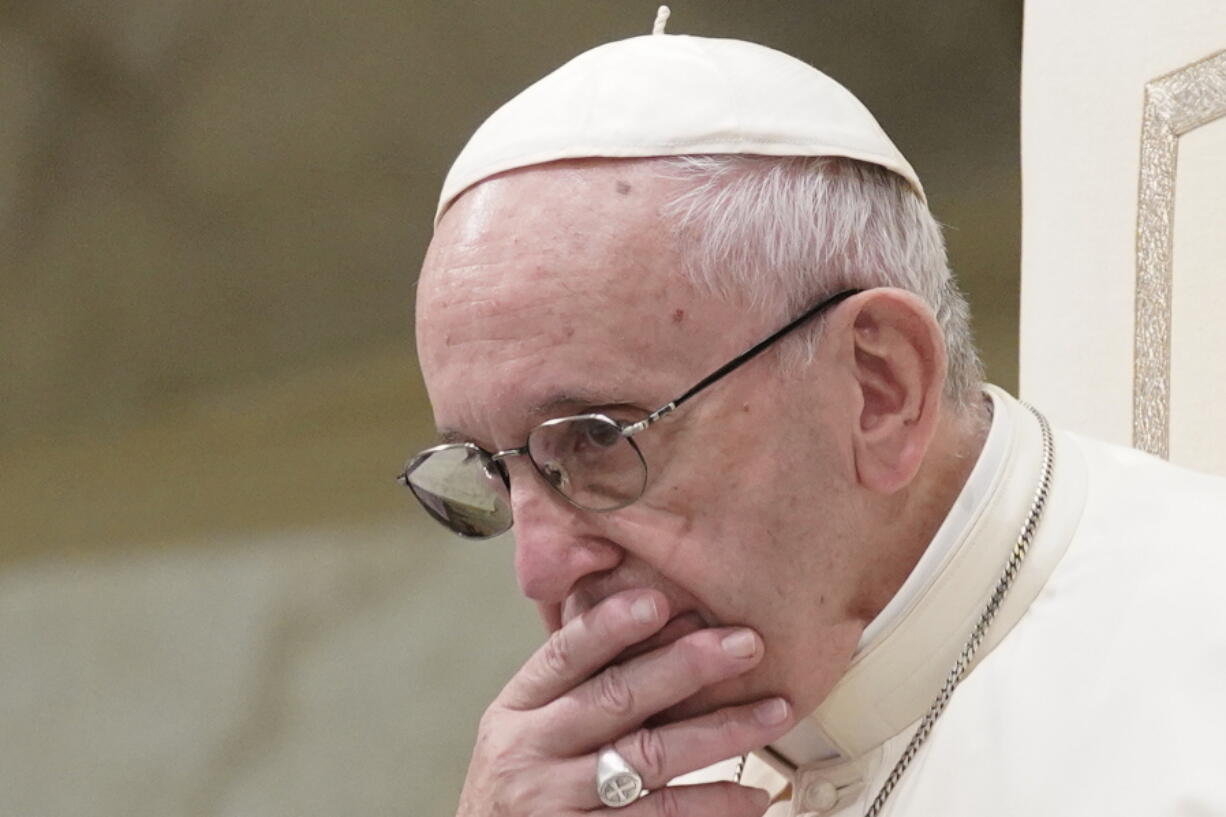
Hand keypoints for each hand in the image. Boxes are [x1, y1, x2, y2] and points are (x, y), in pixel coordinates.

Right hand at [455, 589, 794, 815]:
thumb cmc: (524, 788)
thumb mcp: (529, 728)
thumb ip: (579, 681)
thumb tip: (664, 617)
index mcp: (518, 710)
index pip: (564, 655)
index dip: (612, 627)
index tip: (660, 601)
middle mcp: (531, 753)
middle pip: (615, 699)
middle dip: (686, 666)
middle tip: (744, 643)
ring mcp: (558, 804)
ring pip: (649, 760)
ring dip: (720, 732)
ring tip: (773, 713)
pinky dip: (712, 804)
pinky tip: (750, 794)